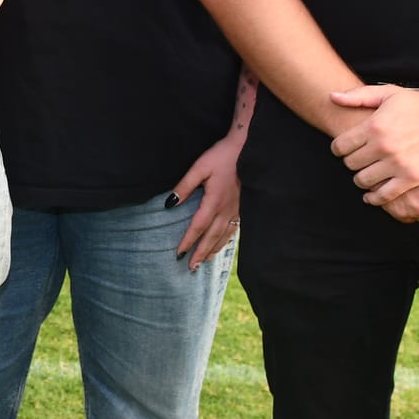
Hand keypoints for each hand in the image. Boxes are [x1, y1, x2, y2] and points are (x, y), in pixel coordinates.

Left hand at [170, 137, 243, 271]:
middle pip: (212, 237)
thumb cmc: (223, 155)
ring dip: (213, 250)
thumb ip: (185, 185)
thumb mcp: (200, 167)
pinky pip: (234, 230)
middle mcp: (227, 210)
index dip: (188, 241)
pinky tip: (222, 244)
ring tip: (205, 262)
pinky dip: (225, 241)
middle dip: (201, 253)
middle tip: (191, 268)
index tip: (179, 253)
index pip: (198, 227)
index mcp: (214, 201)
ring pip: (224, 236)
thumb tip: (170, 203)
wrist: (249, 149)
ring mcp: (237, 210)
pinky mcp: (243, 207)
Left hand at [328, 84, 418, 203]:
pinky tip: (373, 196)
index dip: (339, 150)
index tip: (344, 151)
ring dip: (362, 181)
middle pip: (350, 164)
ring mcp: (397, 163)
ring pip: (364, 181)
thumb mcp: (389, 94)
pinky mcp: (412, 178)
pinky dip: (376, 199)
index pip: (340, 146)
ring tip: (366, 177)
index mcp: (374, 126)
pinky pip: (385, 195)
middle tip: (357, 163)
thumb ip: (359, 96)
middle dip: (351, 164)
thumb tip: (332, 96)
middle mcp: (382, 146)